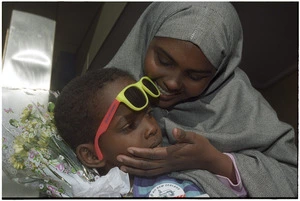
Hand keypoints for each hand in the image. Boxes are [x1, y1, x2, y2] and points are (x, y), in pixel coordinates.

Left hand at [117, 128, 235, 181]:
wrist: (208, 160)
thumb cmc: (201, 147)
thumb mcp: (195, 138)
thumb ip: (184, 135)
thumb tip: (175, 130)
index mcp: (172, 153)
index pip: (153, 154)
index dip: (141, 152)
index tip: (129, 149)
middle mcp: (167, 162)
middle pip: (146, 164)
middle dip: (132, 162)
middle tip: (118, 158)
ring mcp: (167, 167)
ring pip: (148, 171)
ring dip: (134, 169)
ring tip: (121, 166)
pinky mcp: (168, 169)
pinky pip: (152, 173)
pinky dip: (141, 173)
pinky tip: (134, 171)